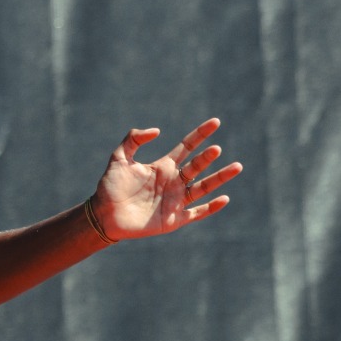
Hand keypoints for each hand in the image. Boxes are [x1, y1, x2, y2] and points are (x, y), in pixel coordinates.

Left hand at [92, 119, 241, 241]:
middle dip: (207, 157)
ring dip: (219, 178)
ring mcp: (176, 200)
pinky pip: (198, 212)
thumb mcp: (119, 158)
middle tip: (216, 149)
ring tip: (236, 167)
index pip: (187, 147)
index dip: (200, 134)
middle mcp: (174, 182)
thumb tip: (158, 130)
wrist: (103, 215)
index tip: (215, 122)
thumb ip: (133, 139)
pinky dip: (211, 207)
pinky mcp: (175, 219)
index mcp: (163, 167)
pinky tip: (224, 198)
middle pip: (197, 166)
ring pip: (204, 187)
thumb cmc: (110, 186)